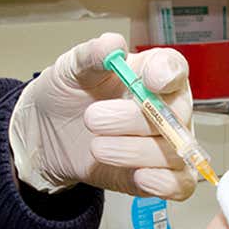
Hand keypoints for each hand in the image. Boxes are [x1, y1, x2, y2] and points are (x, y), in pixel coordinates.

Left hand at [9, 33, 195, 199]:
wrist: (50, 133)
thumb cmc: (70, 93)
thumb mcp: (72, 68)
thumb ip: (91, 55)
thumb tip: (111, 45)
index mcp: (152, 73)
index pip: (175, 68)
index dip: (168, 74)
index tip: (149, 80)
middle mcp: (167, 108)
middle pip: (176, 114)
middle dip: (135, 119)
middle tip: (93, 118)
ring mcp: (166, 143)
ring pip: (174, 151)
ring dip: (134, 151)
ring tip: (96, 147)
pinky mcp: (159, 176)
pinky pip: (179, 184)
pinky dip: (162, 181)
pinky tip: (138, 176)